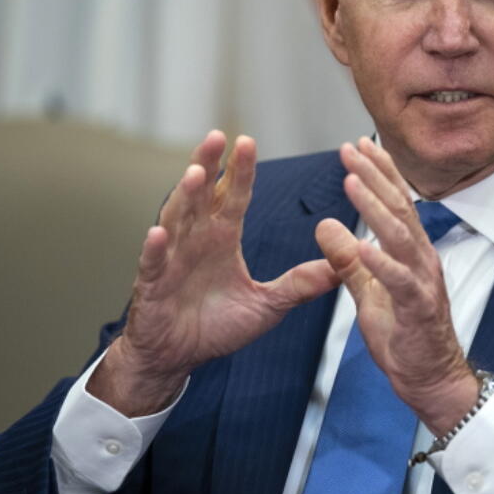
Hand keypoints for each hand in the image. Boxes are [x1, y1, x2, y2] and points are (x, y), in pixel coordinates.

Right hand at [90, 131, 340, 415]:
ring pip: (176, 219)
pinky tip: (160, 232)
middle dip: (210, 164)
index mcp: (221, 238)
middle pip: (202, 195)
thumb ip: (300, 284)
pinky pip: (153, 263)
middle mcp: (195, 240)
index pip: (233, 197)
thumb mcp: (268, 305)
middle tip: (219, 136)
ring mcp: (171, 259)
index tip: (248, 141)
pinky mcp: (152, 285)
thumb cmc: (217, 327)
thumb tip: (341, 268)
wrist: (178, 358)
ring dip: (185, 196)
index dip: (240, 170)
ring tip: (196, 173)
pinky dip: (156, 248)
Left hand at [315, 138, 478, 435]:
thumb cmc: (403, 335)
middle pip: (398, 208)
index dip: (378, 171)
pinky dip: (381, 262)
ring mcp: (422, 281)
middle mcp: (421, 258)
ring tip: (351, 183)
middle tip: (349, 149)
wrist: (430, 378)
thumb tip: (324, 225)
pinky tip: (362, 246)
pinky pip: (400, 281)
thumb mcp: (367, 293)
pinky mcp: (418, 308)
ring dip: (374, 208)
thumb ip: (347, 260)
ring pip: (399, 236)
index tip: (357, 144)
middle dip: (374, 175)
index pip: (396, 202)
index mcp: (410, 252)